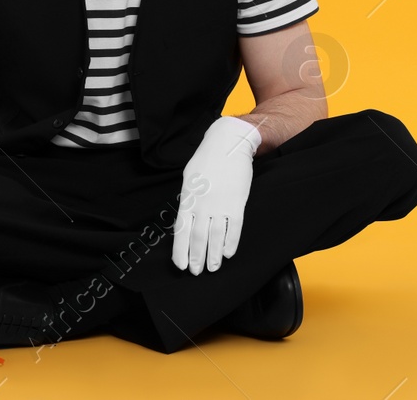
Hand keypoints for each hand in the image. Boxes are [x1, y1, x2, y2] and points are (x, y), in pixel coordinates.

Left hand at [172, 115, 261, 273]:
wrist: (229, 144)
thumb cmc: (208, 160)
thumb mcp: (190, 178)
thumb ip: (189, 199)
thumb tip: (186, 219)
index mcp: (188, 198)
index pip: (182, 231)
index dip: (181, 250)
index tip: (180, 265)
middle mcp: (202, 204)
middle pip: (198, 238)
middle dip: (196, 257)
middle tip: (197, 272)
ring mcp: (220, 204)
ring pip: (215, 237)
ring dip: (214, 255)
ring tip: (213, 268)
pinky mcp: (237, 203)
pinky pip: (233, 228)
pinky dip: (230, 243)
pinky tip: (227, 253)